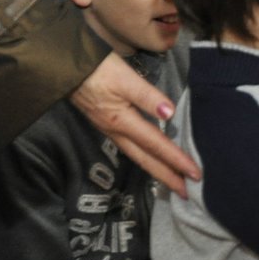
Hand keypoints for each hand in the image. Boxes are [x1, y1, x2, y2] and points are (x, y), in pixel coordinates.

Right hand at [69, 53, 199, 196]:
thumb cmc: (96, 69)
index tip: (195, 175)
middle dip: (167, 177)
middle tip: (187, 193)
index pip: (156, 145)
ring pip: (137, 156)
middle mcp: (116, 132)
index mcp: (122, 122)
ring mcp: (109, 129)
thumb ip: (148, 96)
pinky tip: (151, 157)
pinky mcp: (106, 123)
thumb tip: (170, 114)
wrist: (63, 66)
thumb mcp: (125, 78)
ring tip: (173, 180)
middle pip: (146, 160)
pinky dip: (145, 157)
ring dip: (156, 169)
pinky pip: (130, 147)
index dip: (176, 160)